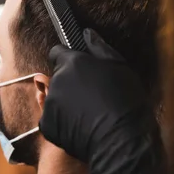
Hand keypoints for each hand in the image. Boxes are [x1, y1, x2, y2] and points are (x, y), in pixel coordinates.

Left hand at [40, 29, 162, 173]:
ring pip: (55, 98)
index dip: (69, 60)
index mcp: (72, 62)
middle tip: (90, 94)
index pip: (58, 53)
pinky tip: (81, 126)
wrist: (121, 140)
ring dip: (66, 102)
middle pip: (58, 77)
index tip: (79, 69)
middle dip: (70, 82)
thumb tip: (86, 33)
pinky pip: (52, 119)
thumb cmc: (125, 101)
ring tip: (89, 112)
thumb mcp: (119, 66)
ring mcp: (50, 103)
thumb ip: (99, 47)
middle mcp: (56, 80)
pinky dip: (62, 122)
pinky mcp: (47, 124)